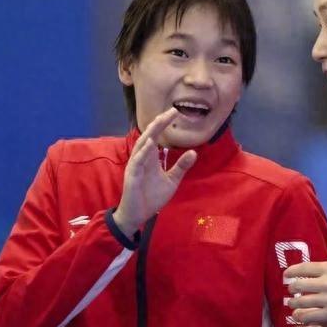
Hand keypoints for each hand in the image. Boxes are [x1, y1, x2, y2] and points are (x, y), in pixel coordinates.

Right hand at [112, 108, 196, 236]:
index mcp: (151, 158)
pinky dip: (143, 151)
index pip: (157, 136)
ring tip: (160, 121)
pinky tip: (150, 143)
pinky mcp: (132, 175)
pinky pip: (137, 161)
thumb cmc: (152, 197)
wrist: (139, 215)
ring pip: (142, 145)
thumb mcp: (172, 180)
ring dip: (151, 133)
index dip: (165, 124)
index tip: (176, 112)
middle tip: (172, 111)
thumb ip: (181, 167)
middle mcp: (142, 158)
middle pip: (150, 135)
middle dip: (160, 123)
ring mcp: (136, 166)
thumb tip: (194, 152)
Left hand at [285, 262, 326, 322]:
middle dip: (291, 288)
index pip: (303, 268)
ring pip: (300, 302)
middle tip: (290, 292)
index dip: (291, 271)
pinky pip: (310, 316)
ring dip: (293, 304)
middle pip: (298, 285)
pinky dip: (302, 316)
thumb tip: (313, 272)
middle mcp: (326, 282)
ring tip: (293, 306)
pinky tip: (301, 317)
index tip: (286, 274)